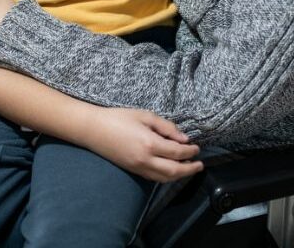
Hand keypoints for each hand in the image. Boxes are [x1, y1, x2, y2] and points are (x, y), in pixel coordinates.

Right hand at [85, 108, 203, 182]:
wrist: (94, 129)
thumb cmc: (119, 117)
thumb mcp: (145, 115)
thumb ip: (166, 127)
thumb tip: (183, 138)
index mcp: (150, 143)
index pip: (177, 152)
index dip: (190, 151)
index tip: (197, 147)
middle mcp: (146, 160)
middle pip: (174, 171)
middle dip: (189, 169)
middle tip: (199, 164)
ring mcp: (138, 167)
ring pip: (164, 178)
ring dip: (179, 175)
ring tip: (189, 168)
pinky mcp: (133, 170)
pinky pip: (154, 178)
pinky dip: (166, 176)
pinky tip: (171, 170)